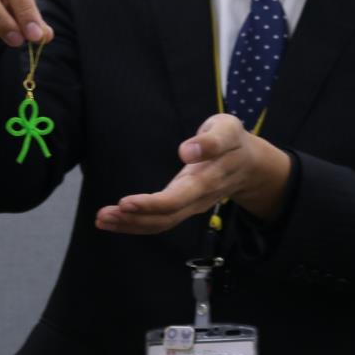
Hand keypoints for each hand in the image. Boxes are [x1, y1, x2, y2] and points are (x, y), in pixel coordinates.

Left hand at [94, 114, 290, 233]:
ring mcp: (192, 205)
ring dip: (131, 224)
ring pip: (162, 223)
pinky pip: (161, 221)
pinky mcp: (184, 207)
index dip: (153, 204)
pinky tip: (115, 221)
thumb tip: (187, 151)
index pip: (179, 197)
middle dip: (134, 218)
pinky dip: (137, 224)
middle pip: (166, 216)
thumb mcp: (228, 129)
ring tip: (102, 220)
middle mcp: (199, 197)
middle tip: (104, 215)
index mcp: (209, 178)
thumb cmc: (233, 141)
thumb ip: (211, 140)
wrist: (251, 164)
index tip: (126, 202)